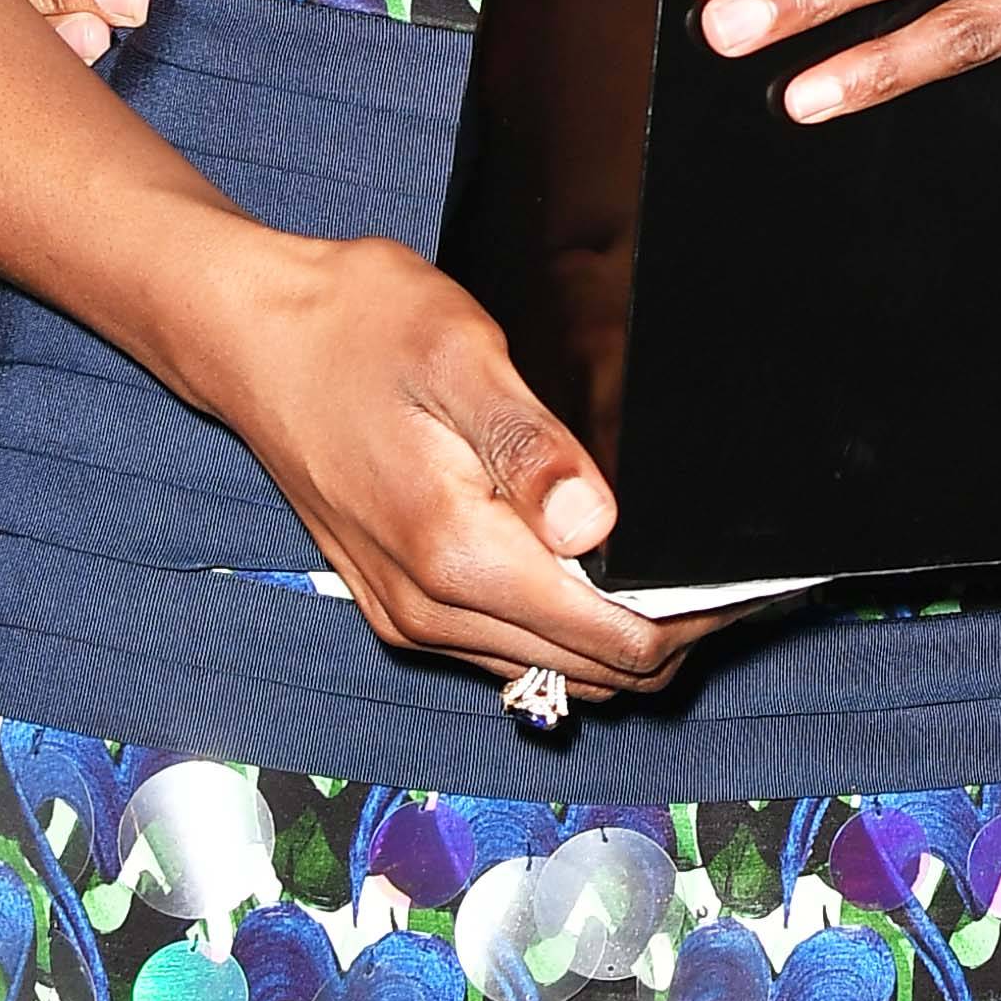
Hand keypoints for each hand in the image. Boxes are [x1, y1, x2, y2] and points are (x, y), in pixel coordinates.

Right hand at [192, 218, 736, 704]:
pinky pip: (509, 650)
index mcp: (455, 553)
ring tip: (685, 574)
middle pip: (594, 672)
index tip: (747, 578)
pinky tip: (603, 574)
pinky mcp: (400, 605)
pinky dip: (569, 631)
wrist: (252, 337)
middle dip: (675, 634)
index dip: (693, 617)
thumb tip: (598, 525)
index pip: (612, 638)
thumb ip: (532, 447)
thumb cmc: (354, 327)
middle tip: (737, 576)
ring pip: (553, 673)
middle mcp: (430, 609)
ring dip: (625, 639)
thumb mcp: (457, 354)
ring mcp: (412, 617)